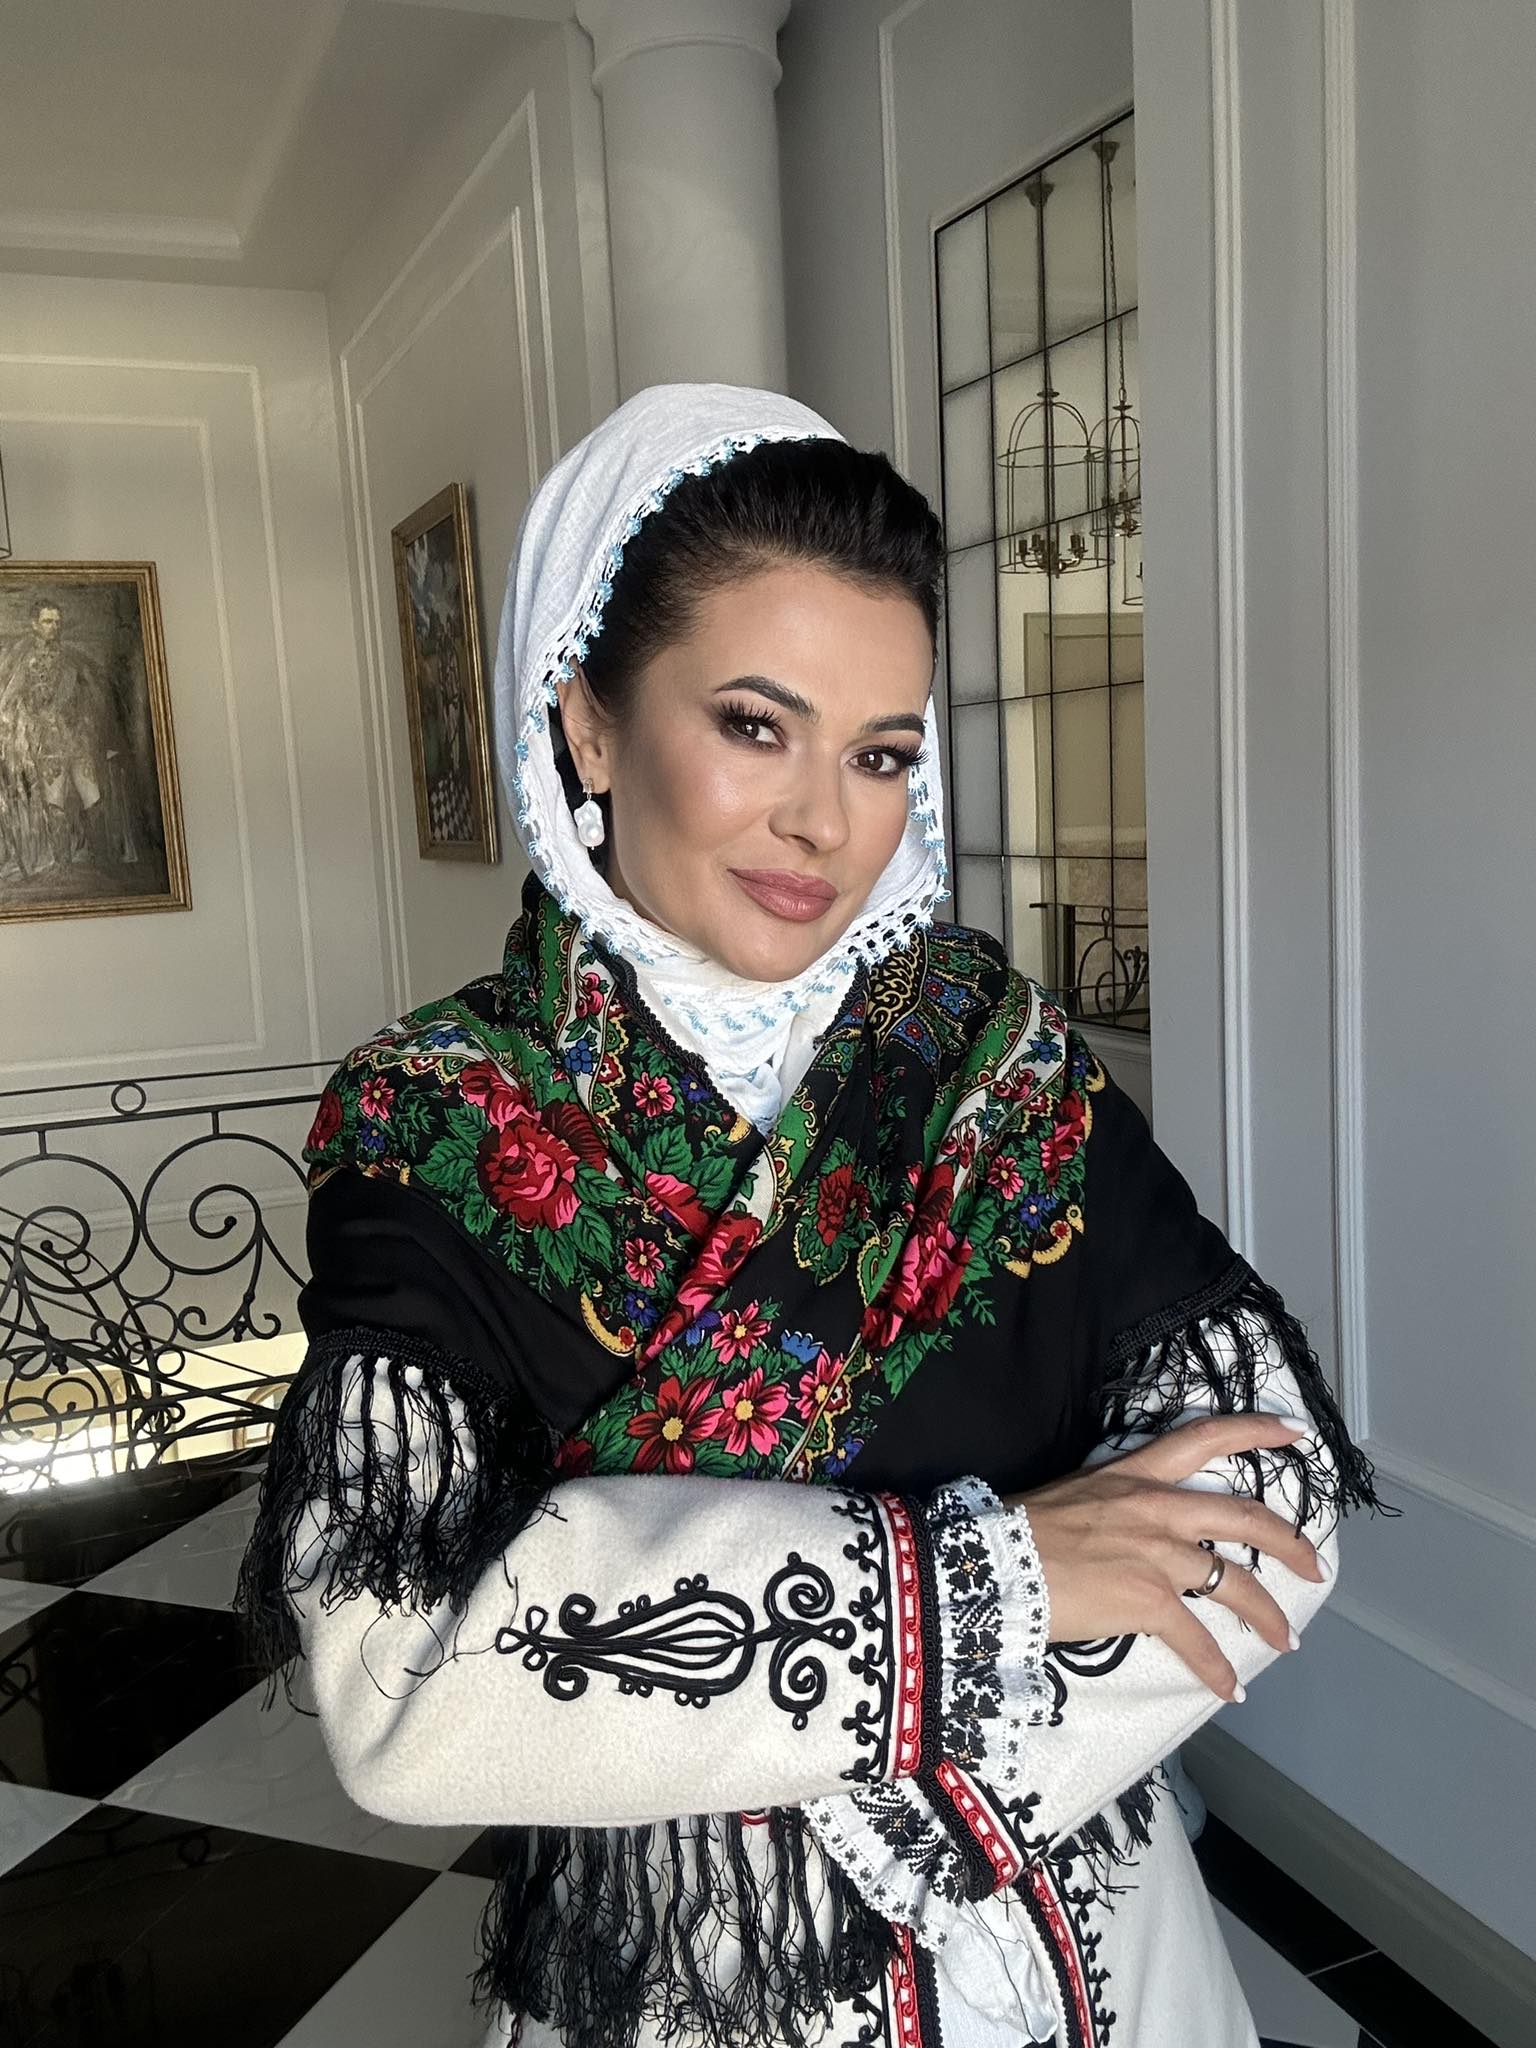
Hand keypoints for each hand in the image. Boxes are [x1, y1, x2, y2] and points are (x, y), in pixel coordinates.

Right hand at [1003, 1414, 1325, 1701]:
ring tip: (1287, 1641)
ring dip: (1268, 1616)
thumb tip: (1124, 1533)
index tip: (1296, 1434)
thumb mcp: (1075, 1495)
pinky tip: (1229, 1687)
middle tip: (1315, 1565)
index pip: (1206, 1437)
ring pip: (1236, 1582)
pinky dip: (1216, 1668)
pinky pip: (1197, 1640)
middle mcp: (1156, 1506)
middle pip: (1245, 1516)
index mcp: (1135, 1473)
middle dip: (1290, 1543)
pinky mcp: (1148, 1599)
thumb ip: (1113, 1507)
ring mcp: (1156, 1553)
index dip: (1258, 1431)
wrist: (993, 1562)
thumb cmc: (1020, 1530)